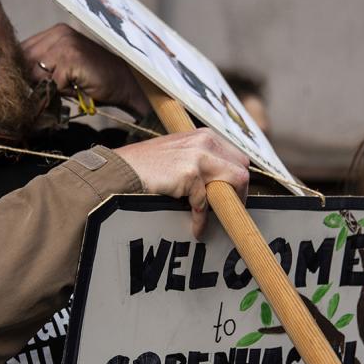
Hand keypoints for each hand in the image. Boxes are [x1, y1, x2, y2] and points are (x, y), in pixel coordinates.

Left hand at [21, 23, 149, 116]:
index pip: (22, 51)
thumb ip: (41, 67)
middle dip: (33, 81)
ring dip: (48, 87)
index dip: (23, 71)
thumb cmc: (92, 79)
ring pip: (36, 74)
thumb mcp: (63, 68)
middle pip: (25, 62)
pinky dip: (61, 92)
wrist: (123, 84)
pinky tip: (77, 88)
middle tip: (53, 89)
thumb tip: (15, 78)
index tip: (31, 84)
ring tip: (68, 86)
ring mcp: (65, 44)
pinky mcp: (71, 59)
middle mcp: (58, 33)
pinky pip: (51, 84)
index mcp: (54, 32)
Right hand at [114, 128, 249, 237]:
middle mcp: (205, 141)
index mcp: (205, 135)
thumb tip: (222, 182)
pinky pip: (206, 203)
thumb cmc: (147, 167)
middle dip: (239, 192)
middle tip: (229, 211)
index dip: (238, 179)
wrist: (121, 171)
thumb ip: (201, 160)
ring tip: (218, 220)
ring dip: (228, 205)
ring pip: (235, 181)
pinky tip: (196, 228)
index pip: (238, 157)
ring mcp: (198, 156)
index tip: (233, 197)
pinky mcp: (190, 174)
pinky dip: (201, 220)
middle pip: (242, 168)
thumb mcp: (179, 154)